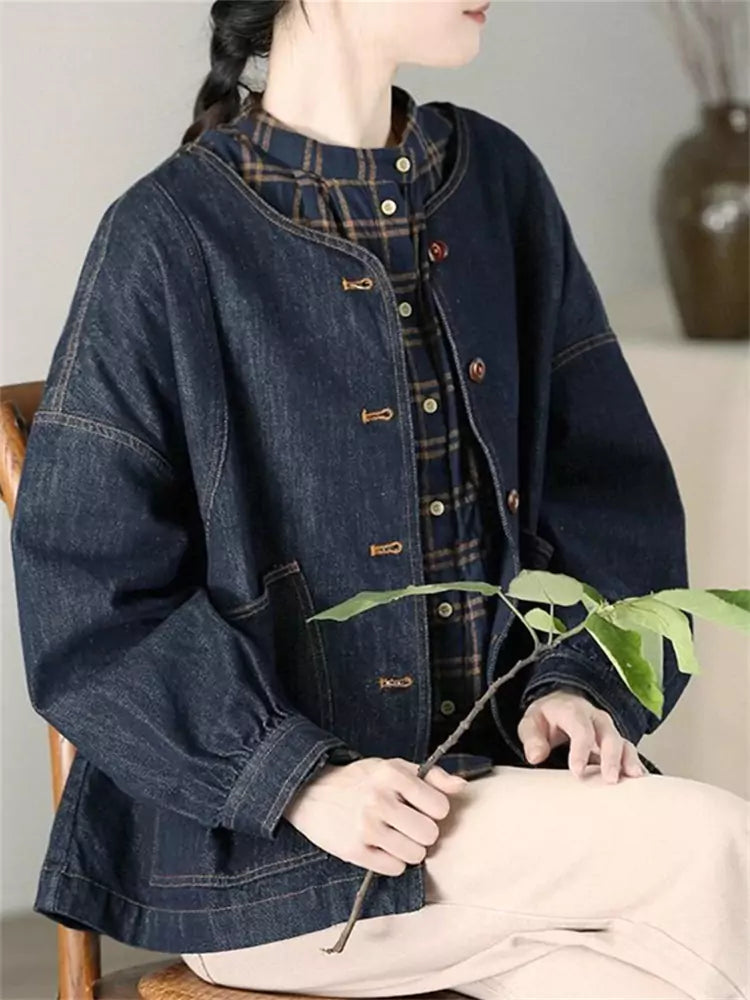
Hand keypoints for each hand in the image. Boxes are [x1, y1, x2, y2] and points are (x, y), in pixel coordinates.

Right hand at [282, 756, 467, 875]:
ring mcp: (365, 826)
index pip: (440, 806)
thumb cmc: (362, 780)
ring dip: (410, 849)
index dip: (434, 810)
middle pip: (430, 834)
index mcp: (392, 774)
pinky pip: (395, 868)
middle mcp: (379, 799)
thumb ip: (431, 776)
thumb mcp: (395, 767)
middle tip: (408, 825)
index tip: (422, 807)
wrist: (311, 792)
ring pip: (415, 855)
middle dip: (423, 833)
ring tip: (395, 836)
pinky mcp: (353, 850)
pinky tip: (381, 847)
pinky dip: (393, 861)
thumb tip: (462, 787)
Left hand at [517, 687, 647, 783]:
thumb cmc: (548, 718)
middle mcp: (596, 719)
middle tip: (610, 779)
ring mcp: (609, 731)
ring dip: (629, 762)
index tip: (577, 772)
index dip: (581, 750)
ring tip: (635, 779)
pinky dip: (635, 766)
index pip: (581, 730)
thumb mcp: (531, 723)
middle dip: (611, 758)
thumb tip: (536, 756)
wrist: (562, 705)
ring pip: (624, 744)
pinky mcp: (616, 744)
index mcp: (574, 712)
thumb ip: (532, 738)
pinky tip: (640, 782)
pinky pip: (629, 753)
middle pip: (609, 736)